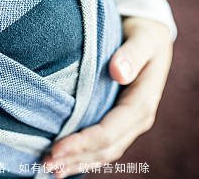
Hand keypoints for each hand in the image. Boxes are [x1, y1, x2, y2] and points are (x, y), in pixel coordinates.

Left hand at [43, 17, 172, 177]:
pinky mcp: (120, 120)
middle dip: (76, 157)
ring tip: (50, 170)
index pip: (109, 131)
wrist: (154, 36)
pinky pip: (103, 145)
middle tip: (45, 163)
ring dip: (78, 162)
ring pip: (104, 152)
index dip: (82, 142)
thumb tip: (118, 72)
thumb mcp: (144, 38)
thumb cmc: (146, 34)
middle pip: (105, 148)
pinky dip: (85, 156)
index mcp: (143, 103)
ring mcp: (129, 123)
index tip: (56, 147)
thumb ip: (132, 54)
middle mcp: (138, 119)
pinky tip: (65, 162)